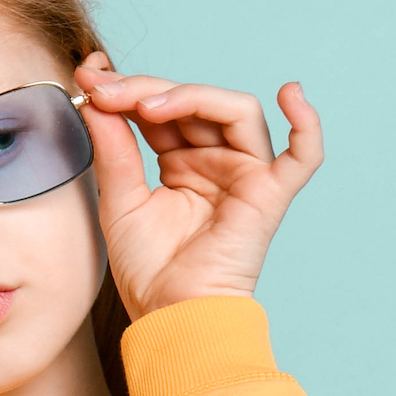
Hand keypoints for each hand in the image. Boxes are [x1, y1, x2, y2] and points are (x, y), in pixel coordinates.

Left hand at [72, 52, 323, 319]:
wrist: (170, 316)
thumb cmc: (149, 271)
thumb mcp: (119, 199)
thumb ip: (113, 147)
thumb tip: (96, 95)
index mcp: (183, 162)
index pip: (164, 109)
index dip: (129, 89)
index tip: (90, 80)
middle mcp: (218, 162)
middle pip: (196, 101)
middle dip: (148, 89)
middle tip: (106, 90)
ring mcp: (246, 175)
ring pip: (237, 110)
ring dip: (193, 95)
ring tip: (149, 107)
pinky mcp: (270, 195)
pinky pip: (304, 155)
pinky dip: (306, 124)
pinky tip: (291, 94)